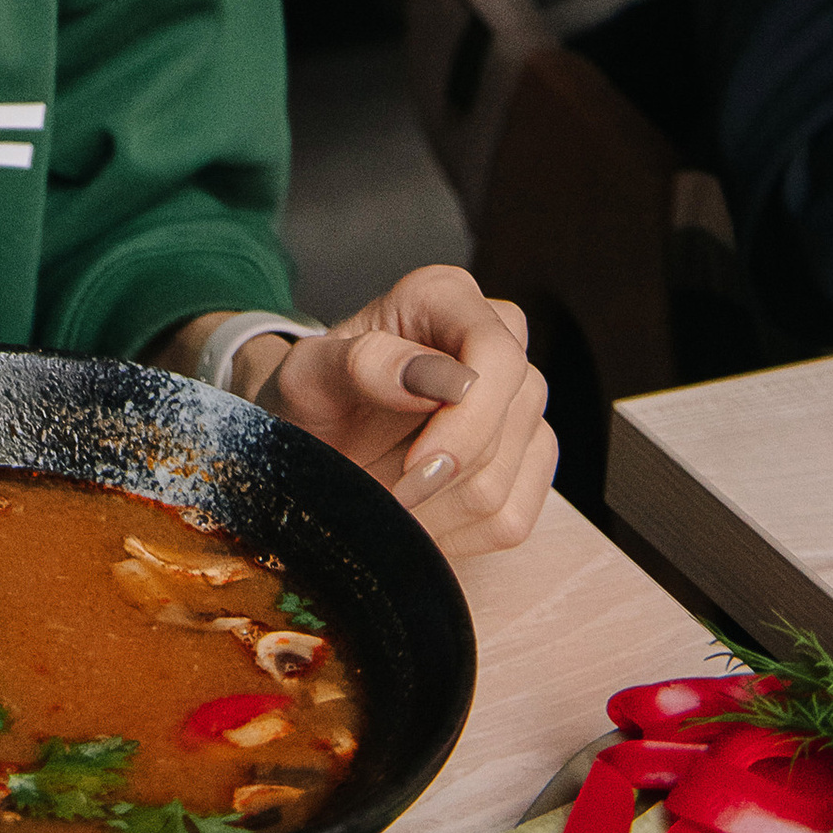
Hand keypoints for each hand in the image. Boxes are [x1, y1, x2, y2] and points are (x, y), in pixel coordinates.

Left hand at [248, 267, 555, 555]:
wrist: (310, 441)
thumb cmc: (307, 398)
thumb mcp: (308, 376)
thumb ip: (363, 364)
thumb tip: (443, 378)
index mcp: (444, 297)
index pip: (497, 356)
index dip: (467, 422)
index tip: (412, 469)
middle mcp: (495, 338)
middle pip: (508, 423)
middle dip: (437, 476)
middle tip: (376, 492)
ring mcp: (519, 402)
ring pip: (506, 480)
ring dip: (436, 510)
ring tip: (384, 500)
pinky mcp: (525, 461)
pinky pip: (512, 519)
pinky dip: (456, 535)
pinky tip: (413, 517)